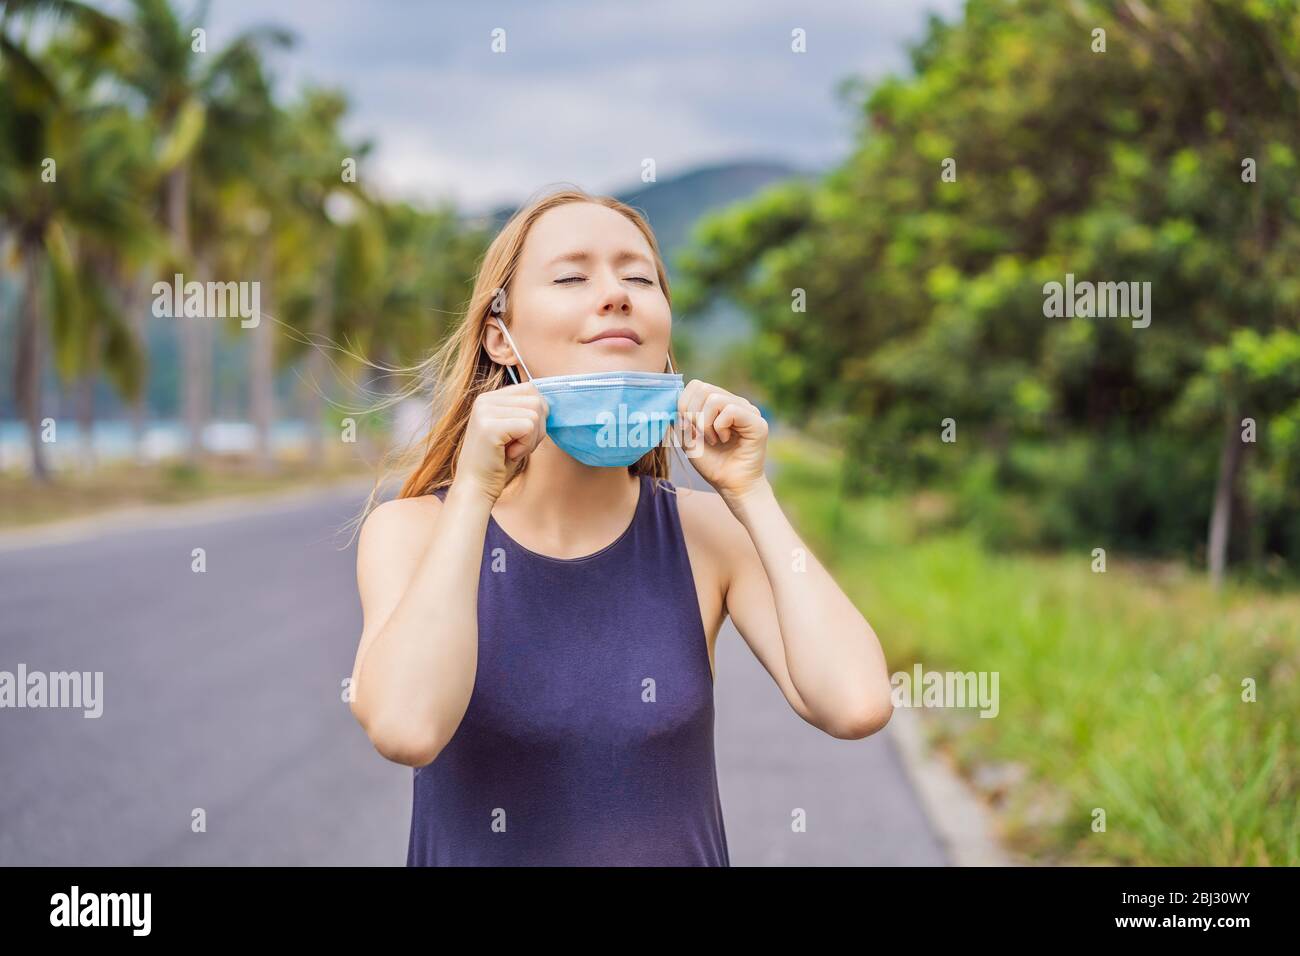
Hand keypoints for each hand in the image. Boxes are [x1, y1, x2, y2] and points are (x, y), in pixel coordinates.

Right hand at [455, 382, 548, 500]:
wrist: (476, 488)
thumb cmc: (498, 464)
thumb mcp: (513, 432)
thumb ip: (526, 412)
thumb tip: (549, 402)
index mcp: (489, 398)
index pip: (530, 389)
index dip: (537, 416)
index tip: (520, 436)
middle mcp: (484, 400)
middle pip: (536, 400)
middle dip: (537, 429)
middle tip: (517, 446)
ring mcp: (485, 411)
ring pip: (535, 414)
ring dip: (531, 439)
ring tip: (511, 451)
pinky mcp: (489, 426)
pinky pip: (529, 426)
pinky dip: (526, 446)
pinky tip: (509, 455)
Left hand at [675, 379, 768, 501]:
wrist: (731, 485)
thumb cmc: (712, 464)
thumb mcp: (688, 440)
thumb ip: (682, 420)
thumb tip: (676, 404)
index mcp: (719, 404)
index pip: (696, 385)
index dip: (684, 404)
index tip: (687, 428)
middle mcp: (735, 402)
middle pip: (703, 387)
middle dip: (692, 413)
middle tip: (699, 434)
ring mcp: (747, 410)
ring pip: (715, 398)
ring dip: (706, 423)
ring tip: (713, 440)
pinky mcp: (757, 422)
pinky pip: (729, 410)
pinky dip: (719, 428)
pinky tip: (724, 440)